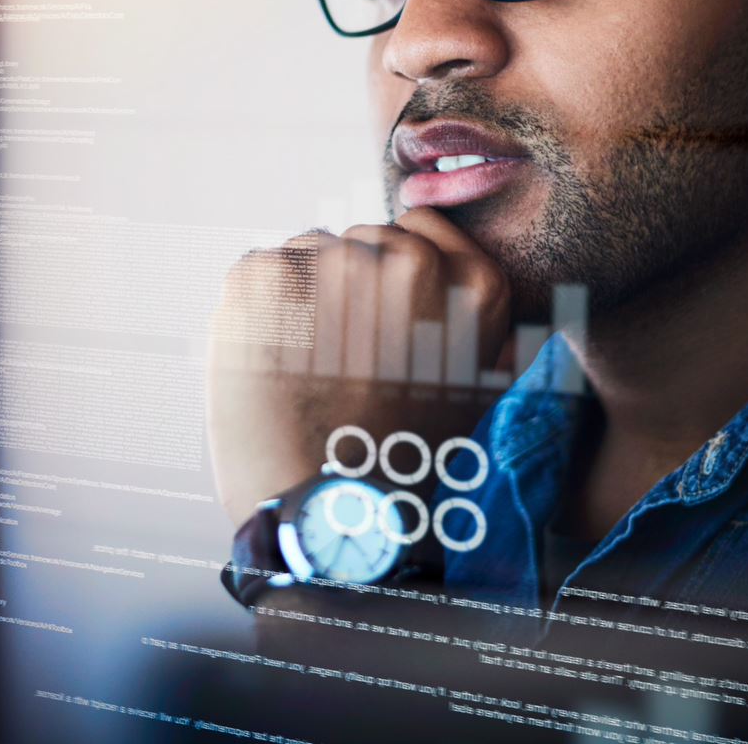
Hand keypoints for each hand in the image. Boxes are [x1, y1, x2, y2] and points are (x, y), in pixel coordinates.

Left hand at [206, 208, 512, 521]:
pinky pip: (262, 266)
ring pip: (310, 249)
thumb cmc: (404, 465)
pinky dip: (260, 308)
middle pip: (362, 238)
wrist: (327, 520)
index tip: (382, 321)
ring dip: (304, 294)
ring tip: (306, 367)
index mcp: (475, 288)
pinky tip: (272, 362)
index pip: (418, 226)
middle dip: (348, 286)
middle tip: (341, 360)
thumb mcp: (479, 391)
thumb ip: (488, 326)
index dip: (394, 273)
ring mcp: (332, 265)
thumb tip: (475, 280)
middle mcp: (409, 264)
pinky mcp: (266, 277)